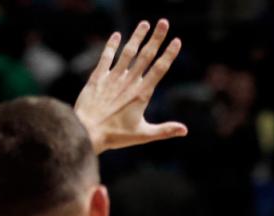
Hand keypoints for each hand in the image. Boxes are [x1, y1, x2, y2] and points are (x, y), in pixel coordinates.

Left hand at [74, 21, 187, 154]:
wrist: (88, 131)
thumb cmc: (116, 136)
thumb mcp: (143, 135)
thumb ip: (164, 130)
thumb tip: (185, 130)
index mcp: (141, 94)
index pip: (159, 70)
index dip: (169, 54)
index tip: (176, 41)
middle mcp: (129, 82)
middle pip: (146, 56)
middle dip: (156, 38)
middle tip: (164, 22)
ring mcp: (113, 78)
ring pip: (127, 52)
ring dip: (137, 37)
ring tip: (145, 23)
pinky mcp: (98, 78)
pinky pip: (106, 57)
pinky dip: (112, 45)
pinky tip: (117, 35)